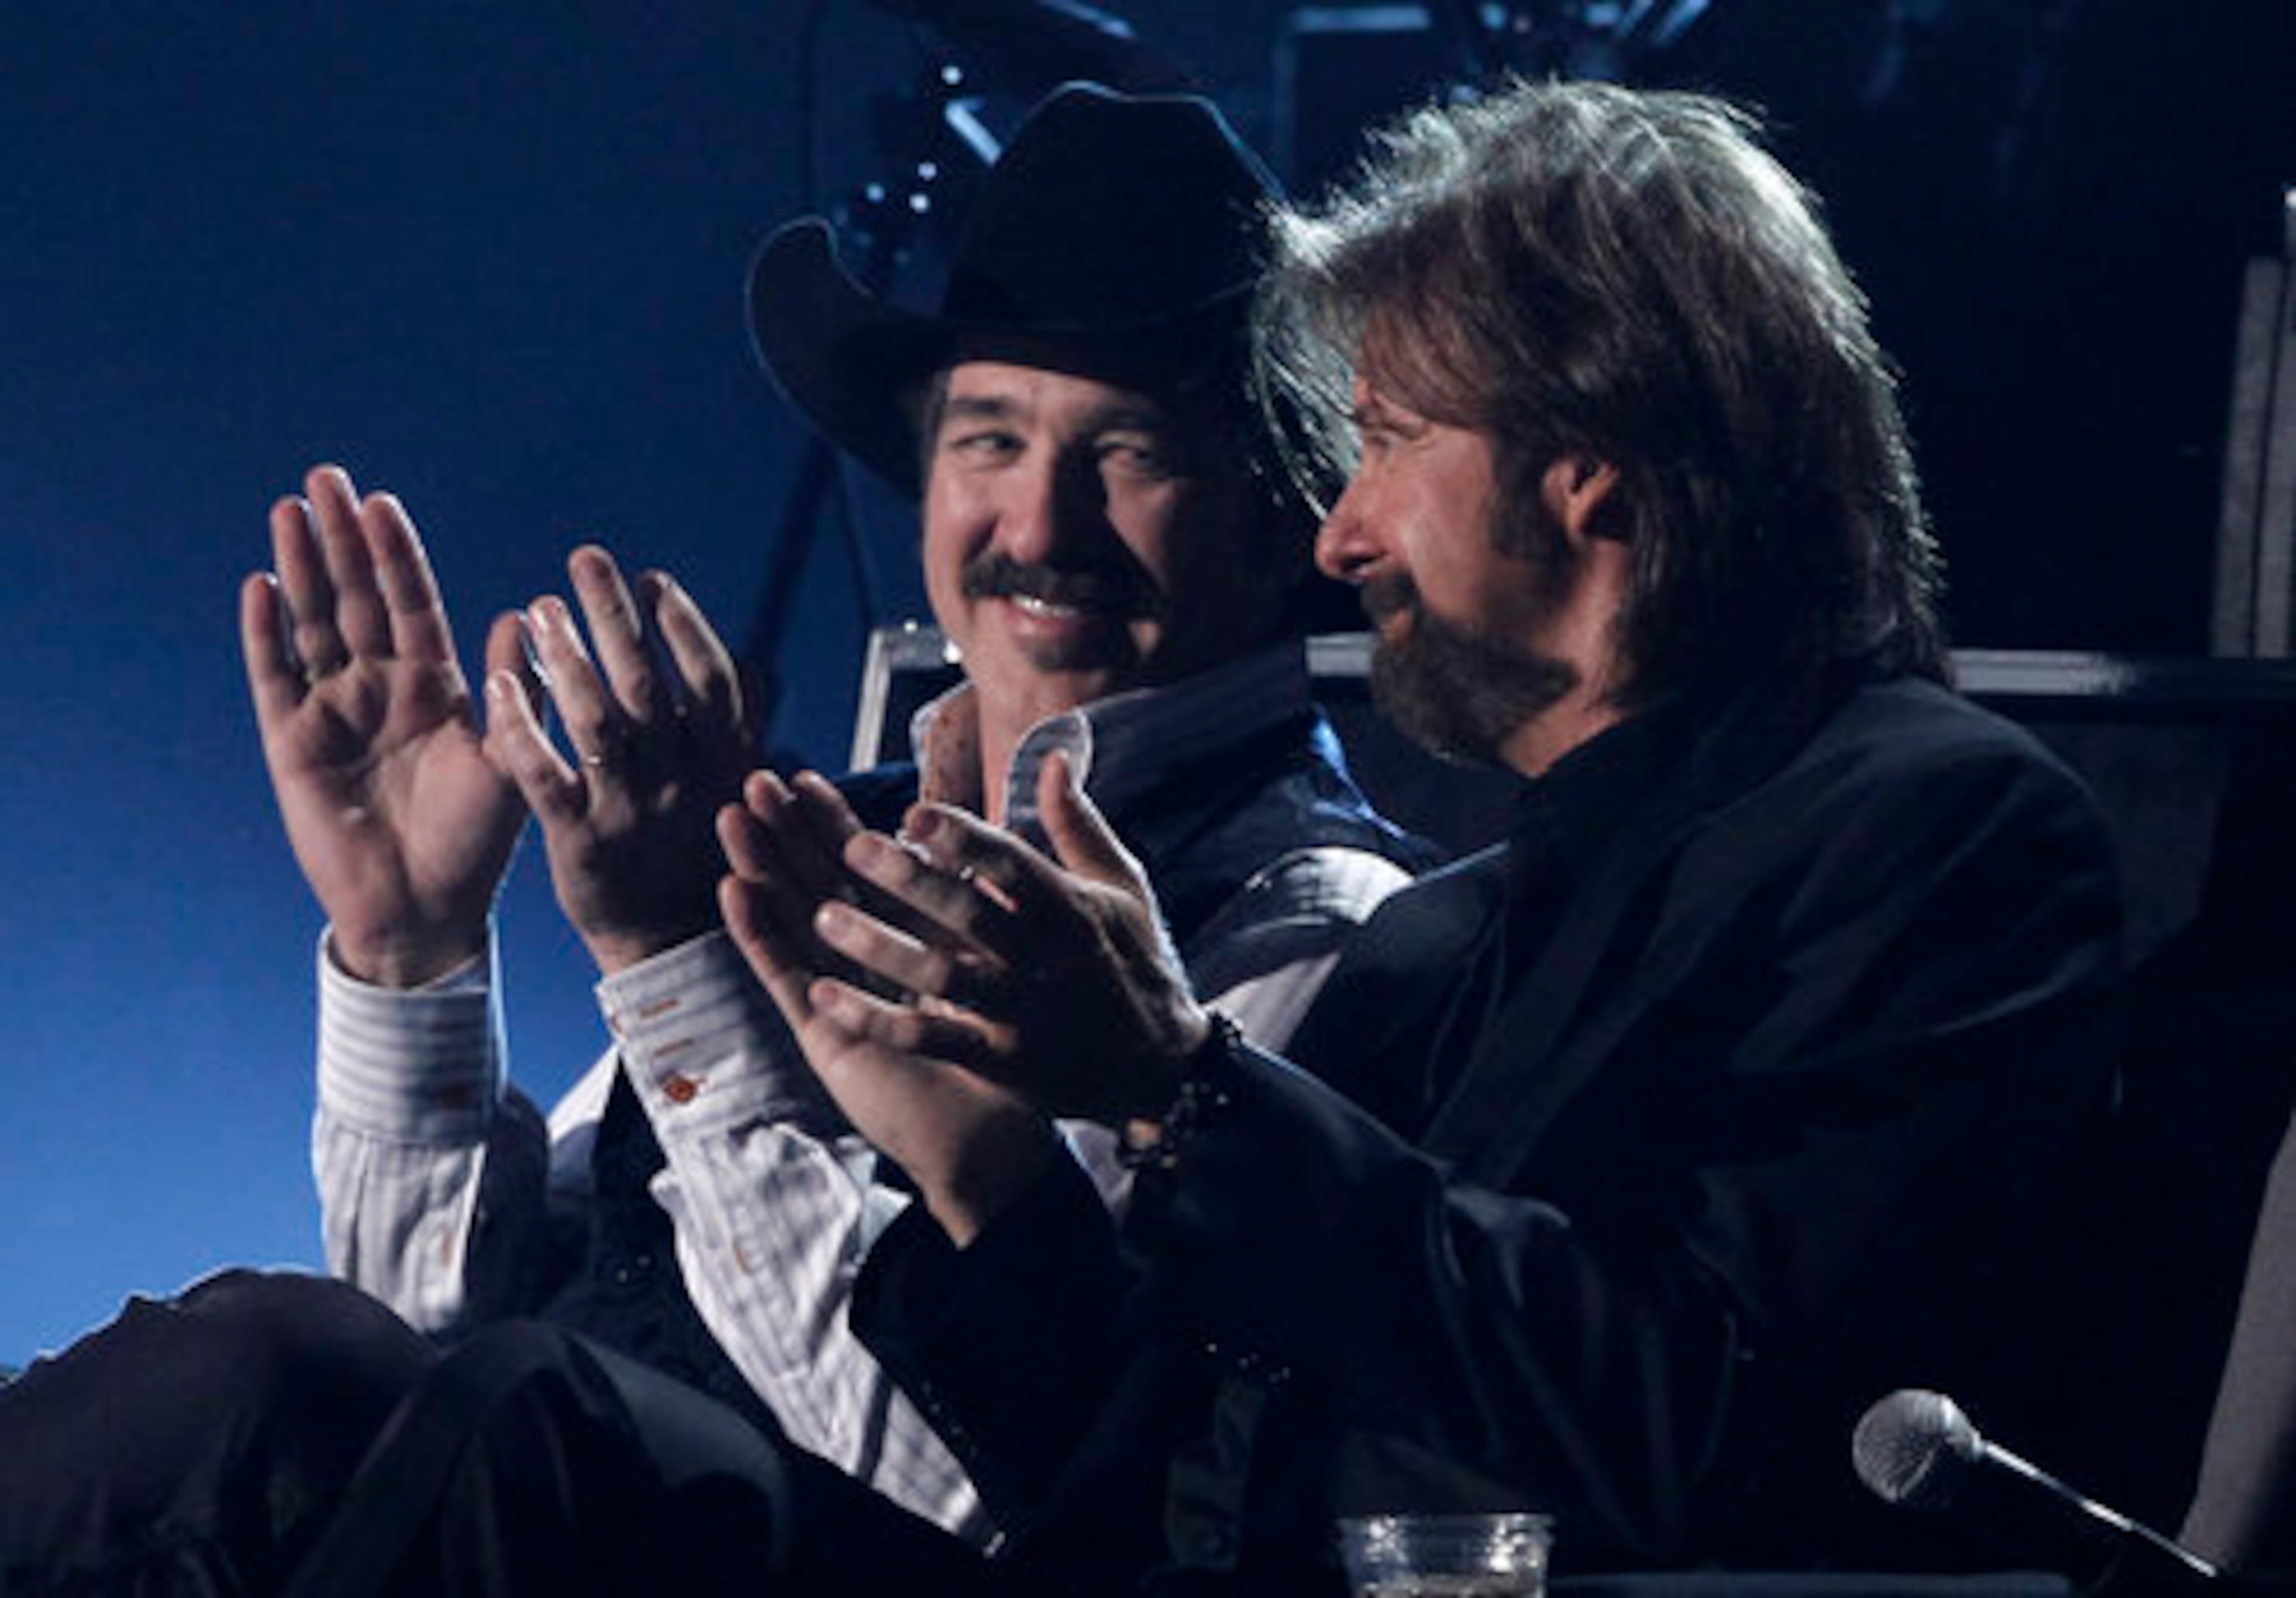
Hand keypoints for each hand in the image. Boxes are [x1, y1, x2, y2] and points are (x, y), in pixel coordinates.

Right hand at [241, 464, 525, 986]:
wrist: (426, 909)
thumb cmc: (477, 842)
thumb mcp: (512, 763)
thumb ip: (520, 694)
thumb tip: (528, 615)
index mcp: (434, 686)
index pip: (411, 603)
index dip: (396, 554)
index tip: (383, 502)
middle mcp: (380, 688)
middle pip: (356, 598)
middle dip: (341, 539)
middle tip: (327, 477)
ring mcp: (332, 711)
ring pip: (313, 624)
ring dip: (301, 568)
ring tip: (289, 510)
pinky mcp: (291, 742)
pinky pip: (275, 678)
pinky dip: (266, 634)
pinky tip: (261, 586)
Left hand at [485, 546, 753, 974]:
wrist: (675, 949)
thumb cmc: (705, 858)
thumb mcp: (737, 794)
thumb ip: (740, 730)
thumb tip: (752, 664)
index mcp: (726, 763)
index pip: (711, 680)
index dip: (684, 626)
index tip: (653, 579)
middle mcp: (682, 779)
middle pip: (650, 685)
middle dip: (617, 617)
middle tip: (585, 559)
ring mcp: (632, 810)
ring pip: (599, 722)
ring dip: (568, 659)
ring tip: (538, 609)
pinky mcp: (582, 841)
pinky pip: (545, 777)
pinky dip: (522, 728)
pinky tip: (498, 684)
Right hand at [718, 769, 1059, 1245]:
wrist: (994, 1134)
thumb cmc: (1003, 1053)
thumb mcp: (992, 963)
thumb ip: (973, 903)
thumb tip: (965, 843)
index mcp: (901, 941)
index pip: (858, 872)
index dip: (830, 824)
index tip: (805, 777)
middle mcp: (861, 965)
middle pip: (813, 885)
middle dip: (784, 832)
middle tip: (753, 779)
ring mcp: (836, 997)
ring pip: (790, 920)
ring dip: (758, 868)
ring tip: (729, 817)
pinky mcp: (822, 1033)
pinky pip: (785, 975)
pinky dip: (758, 933)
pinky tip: (732, 890)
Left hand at [769, 752, 1207, 1131]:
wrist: (1160, 1068)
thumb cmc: (1134, 962)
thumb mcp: (1122, 888)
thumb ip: (1078, 825)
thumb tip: (1054, 756)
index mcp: (1074, 911)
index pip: (1014, 865)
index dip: (963, 837)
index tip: (912, 813)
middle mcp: (1048, 961)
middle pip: (972, 915)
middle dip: (911, 881)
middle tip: (852, 848)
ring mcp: (1025, 1015)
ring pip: (945, 978)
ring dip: (880, 947)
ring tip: (821, 916)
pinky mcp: (1005, 1063)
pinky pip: (934, 1041)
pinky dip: (878, 1020)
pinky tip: (828, 997)